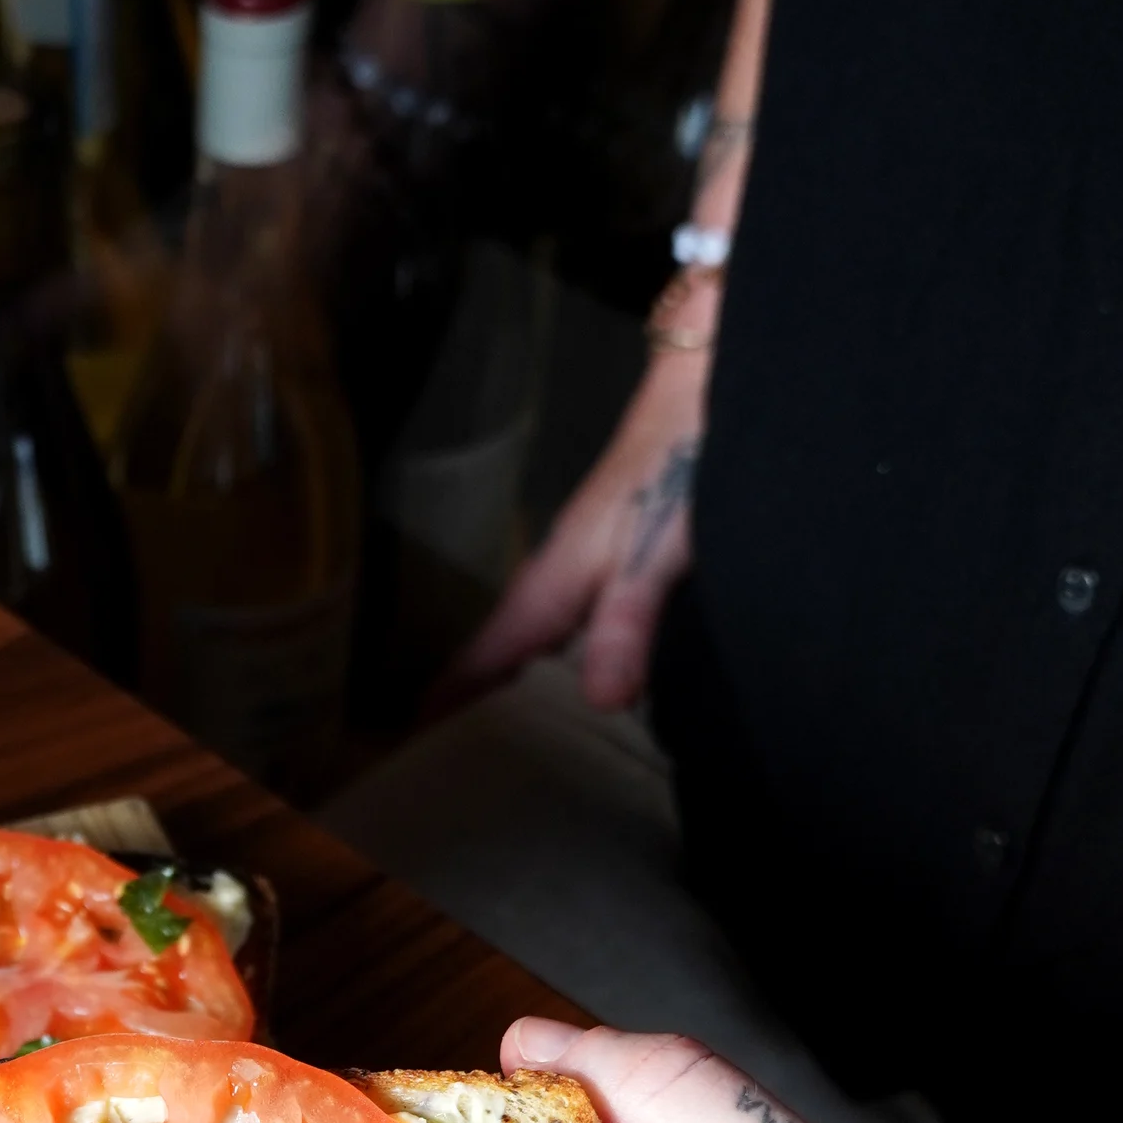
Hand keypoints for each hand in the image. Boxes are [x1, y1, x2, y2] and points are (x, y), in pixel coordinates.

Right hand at [434, 343, 708, 716]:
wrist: (707, 377)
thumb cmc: (683, 459)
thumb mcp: (659, 549)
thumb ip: (628, 622)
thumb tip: (600, 702)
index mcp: (559, 576)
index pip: (493, 648)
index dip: (456, 693)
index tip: (415, 738)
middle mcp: (564, 568)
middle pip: (505, 641)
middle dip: (471, 690)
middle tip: (441, 745)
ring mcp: (589, 553)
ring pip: (536, 624)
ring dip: (508, 666)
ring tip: (489, 714)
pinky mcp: (617, 543)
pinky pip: (566, 610)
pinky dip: (549, 642)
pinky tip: (566, 656)